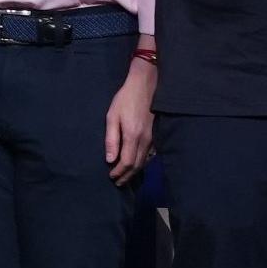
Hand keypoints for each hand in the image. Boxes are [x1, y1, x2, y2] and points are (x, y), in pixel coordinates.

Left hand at [102, 50, 156, 184]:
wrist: (146, 85)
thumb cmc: (126, 99)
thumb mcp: (112, 116)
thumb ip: (111, 139)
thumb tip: (110, 159)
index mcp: (133, 136)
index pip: (127, 163)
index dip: (119, 172)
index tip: (111, 176)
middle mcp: (145, 140)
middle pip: (137, 166)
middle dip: (127, 176)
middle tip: (118, 183)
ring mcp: (153, 138)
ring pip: (144, 162)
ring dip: (135, 172)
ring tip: (126, 177)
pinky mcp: (156, 135)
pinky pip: (150, 155)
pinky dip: (142, 163)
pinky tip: (137, 164)